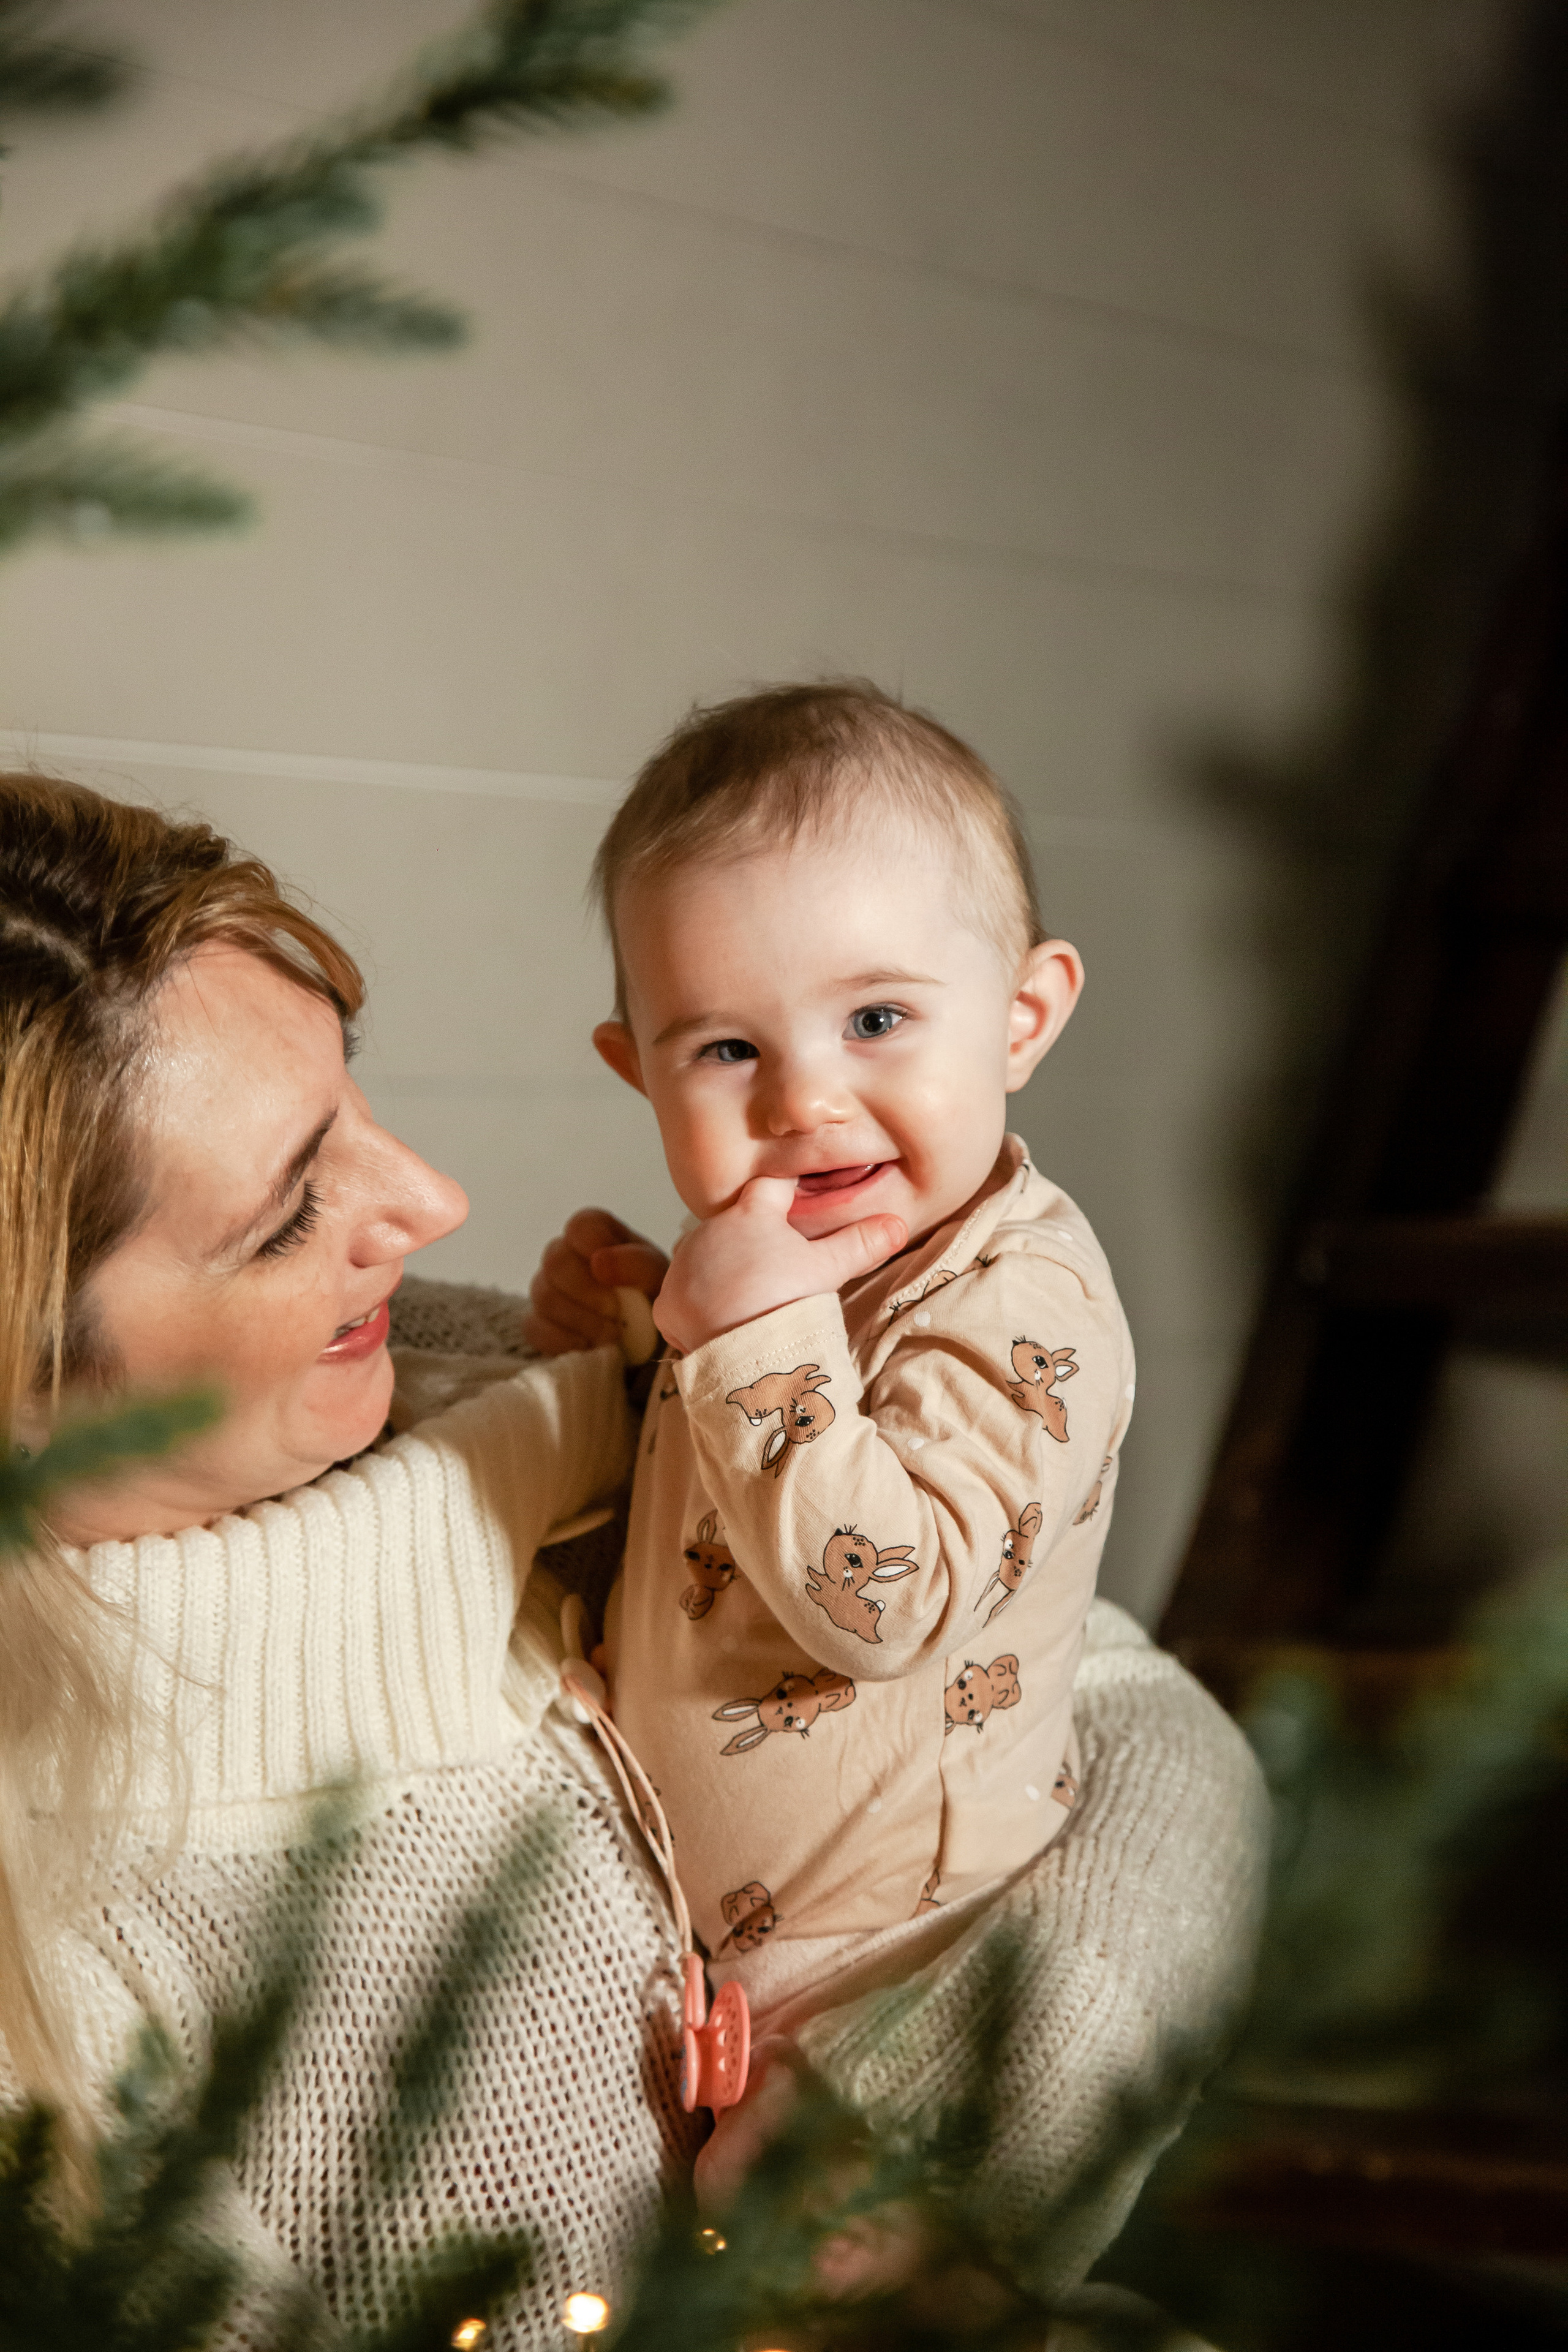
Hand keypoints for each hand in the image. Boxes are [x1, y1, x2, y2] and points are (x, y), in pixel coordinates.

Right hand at [523, 1208, 669, 1354]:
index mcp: (598, 1235)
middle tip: (617, 1313)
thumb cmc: (652, 1298)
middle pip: (555, 1260)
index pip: (581, 1224)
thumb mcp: (658, 1278)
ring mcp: (547, 1289)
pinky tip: (590, 1347)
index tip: (611, 1270)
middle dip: (588, 1292)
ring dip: (582, 1320)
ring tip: (612, 1335)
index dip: (593, 1245)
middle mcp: (566, 1255)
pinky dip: (565, 1341)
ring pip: (544, 1296)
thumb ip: (636, 1263)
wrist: (648, 1341)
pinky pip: (535, 1328)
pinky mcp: (538, 1322)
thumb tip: (598, 1262)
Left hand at [653, 1178, 905, 1353]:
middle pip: (735, 1226)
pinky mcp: (667, 1304)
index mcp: (751, 1212)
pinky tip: (723, 1323)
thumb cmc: (790, 1303)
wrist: (749, 1356)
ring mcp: (683, 1267)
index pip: (772, 1187)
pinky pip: (684, 1298)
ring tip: (751, 1300)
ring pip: (705, 1259)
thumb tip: (898, 1222)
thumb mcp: (829, 1270)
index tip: (797, 1203)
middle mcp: (708, 1231)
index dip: (788, 1195)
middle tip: (777, 1271)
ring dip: (723, 1272)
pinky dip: (701, 1308)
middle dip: (753, 1241)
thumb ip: (860, 1243)